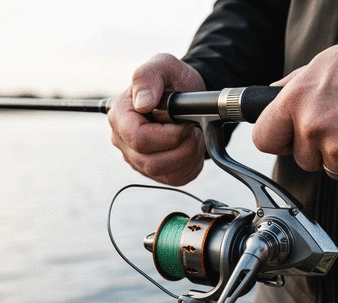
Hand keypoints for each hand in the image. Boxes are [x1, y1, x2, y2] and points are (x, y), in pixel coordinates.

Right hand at [108, 53, 206, 185]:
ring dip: (189, 156)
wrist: (186, 98)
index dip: (168, 135)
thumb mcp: (163, 66)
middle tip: (193, 129)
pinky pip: (176, 179)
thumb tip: (142, 104)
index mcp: (121, 117)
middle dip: (182, 147)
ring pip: (165, 173)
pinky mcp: (156, 172)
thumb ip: (148, 77)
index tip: (184, 122)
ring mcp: (139, 160)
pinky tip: (193, 147)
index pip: (138, 139)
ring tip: (194, 136)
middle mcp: (124, 143)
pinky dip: (192, 164)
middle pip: (152, 162)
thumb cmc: (172, 82)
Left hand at [253, 26, 337, 181]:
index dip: (278, 140)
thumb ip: (292, 88)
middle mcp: (314, 127)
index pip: (263, 139)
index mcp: (296, 101)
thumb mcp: (323, 65)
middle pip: (302, 160)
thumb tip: (270, 99)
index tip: (287, 139)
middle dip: (318, 148)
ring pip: (331, 169)